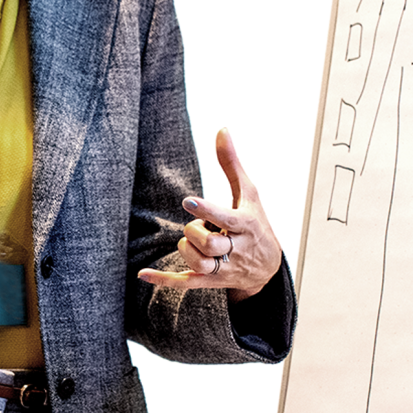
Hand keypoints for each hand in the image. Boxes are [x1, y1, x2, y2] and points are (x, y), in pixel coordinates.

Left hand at [137, 129, 282, 301]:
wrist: (268, 267)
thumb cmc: (256, 222)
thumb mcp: (248, 193)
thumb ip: (231, 163)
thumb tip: (222, 129)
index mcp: (246, 225)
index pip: (226, 219)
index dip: (207, 211)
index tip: (188, 201)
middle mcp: (237, 249)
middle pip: (210, 243)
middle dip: (196, 232)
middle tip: (198, 227)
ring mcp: (225, 268)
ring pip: (200, 263)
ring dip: (187, 250)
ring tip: (193, 241)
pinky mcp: (212, 281)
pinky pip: (187, 283)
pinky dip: (164, 280)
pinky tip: (143, 274)